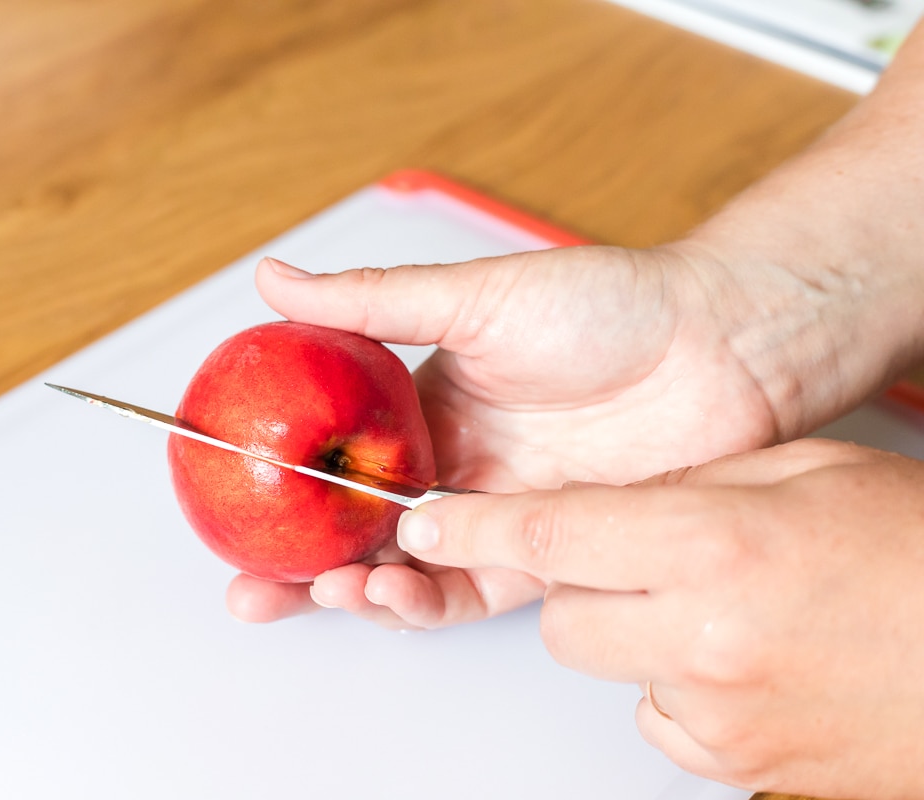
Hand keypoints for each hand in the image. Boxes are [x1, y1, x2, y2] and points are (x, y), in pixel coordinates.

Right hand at [228, 247, 782, 624]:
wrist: (719, 344)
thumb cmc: (608, 305)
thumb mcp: (474, 297)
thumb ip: (372, 301)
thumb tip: (275, 279)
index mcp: (422, 408)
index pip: (332, 464)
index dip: (281, 496)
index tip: (230, 516)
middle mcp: (453, 467)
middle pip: (358, 533)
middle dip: (301, 571)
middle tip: (256, 591)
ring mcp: (499, 512)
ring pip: (409, 573)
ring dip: (362, 590)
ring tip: (340, 587)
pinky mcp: (551, 551)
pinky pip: (478, 591)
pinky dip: (432, 600)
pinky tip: (402, 589)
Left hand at [395, 438, 923, 796]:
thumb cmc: (918, 552)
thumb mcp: (805, 472)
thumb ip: (692, 486)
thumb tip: (609, 504)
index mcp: (716, 545)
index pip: (546, 535)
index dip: (470, 527)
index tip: (420, 523)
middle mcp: (704, 637)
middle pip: (562, 616)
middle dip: (577, 584)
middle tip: (639, 559)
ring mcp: (721, 714)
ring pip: (610, 668)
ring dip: (635, 634)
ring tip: (719, 607)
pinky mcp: (740, 767)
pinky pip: (661, 719)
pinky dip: (677, 687)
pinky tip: (742, 658)